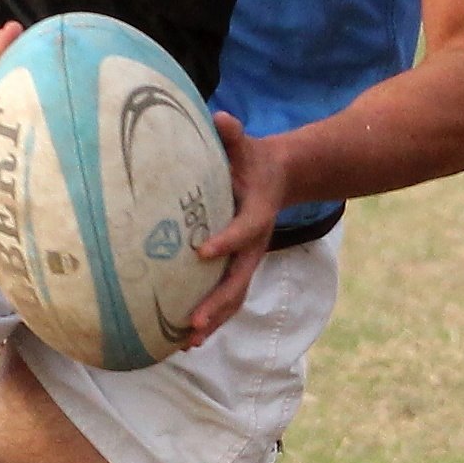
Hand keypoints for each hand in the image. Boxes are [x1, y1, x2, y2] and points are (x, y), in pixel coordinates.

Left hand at [185, 114, 288, 343]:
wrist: (279, 177)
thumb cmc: (252, 158)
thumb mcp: (245, 144)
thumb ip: (233, 134)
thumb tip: (222, 119)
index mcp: (257, 214)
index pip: (243, 231)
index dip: (225, 241)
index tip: (201, 252)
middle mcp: (253, 244)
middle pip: (238, 280)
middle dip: (216, 303)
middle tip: (192, 323)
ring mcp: (246, 260)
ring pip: (233, 297)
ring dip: (212, 321)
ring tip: (186, 343)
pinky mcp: (237, 267)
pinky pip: (226, 297)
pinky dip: (209, 318)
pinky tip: (184, 338)